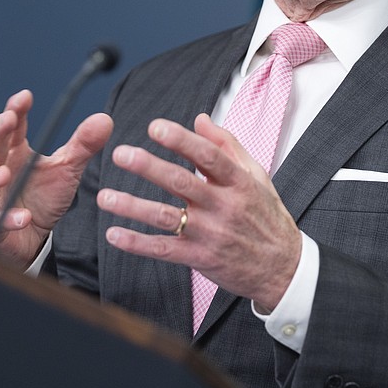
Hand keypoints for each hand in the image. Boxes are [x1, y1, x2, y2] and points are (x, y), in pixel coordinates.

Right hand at [0, 89, 113, 266]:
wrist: (35, 237)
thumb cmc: (44, 197)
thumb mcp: (67, 168)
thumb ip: (82, 144)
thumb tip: (105, 119)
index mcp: (14, 153)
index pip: (12, 128)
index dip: (16, 110)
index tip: (25, 96)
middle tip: (6, 120)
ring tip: (5, 174)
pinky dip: (9, 219)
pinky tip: (23, 217)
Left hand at [97, 113, 301, 309]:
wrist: (282, 267)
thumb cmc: (266, 216)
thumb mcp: (257, 176)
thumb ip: (227, 145)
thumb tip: (200, 119)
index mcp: (238, 182)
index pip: (208, 156)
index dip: (181, 141)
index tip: (155, 127)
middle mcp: (224, 206)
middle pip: (182, 183)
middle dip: (149, 167)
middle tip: (121, 154)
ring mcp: (211, 234)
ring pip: (167, 217)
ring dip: (133, 206)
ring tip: (104, 196)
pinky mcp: (200, 258)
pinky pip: (164, 250)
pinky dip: (138, 243)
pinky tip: (114, 234)